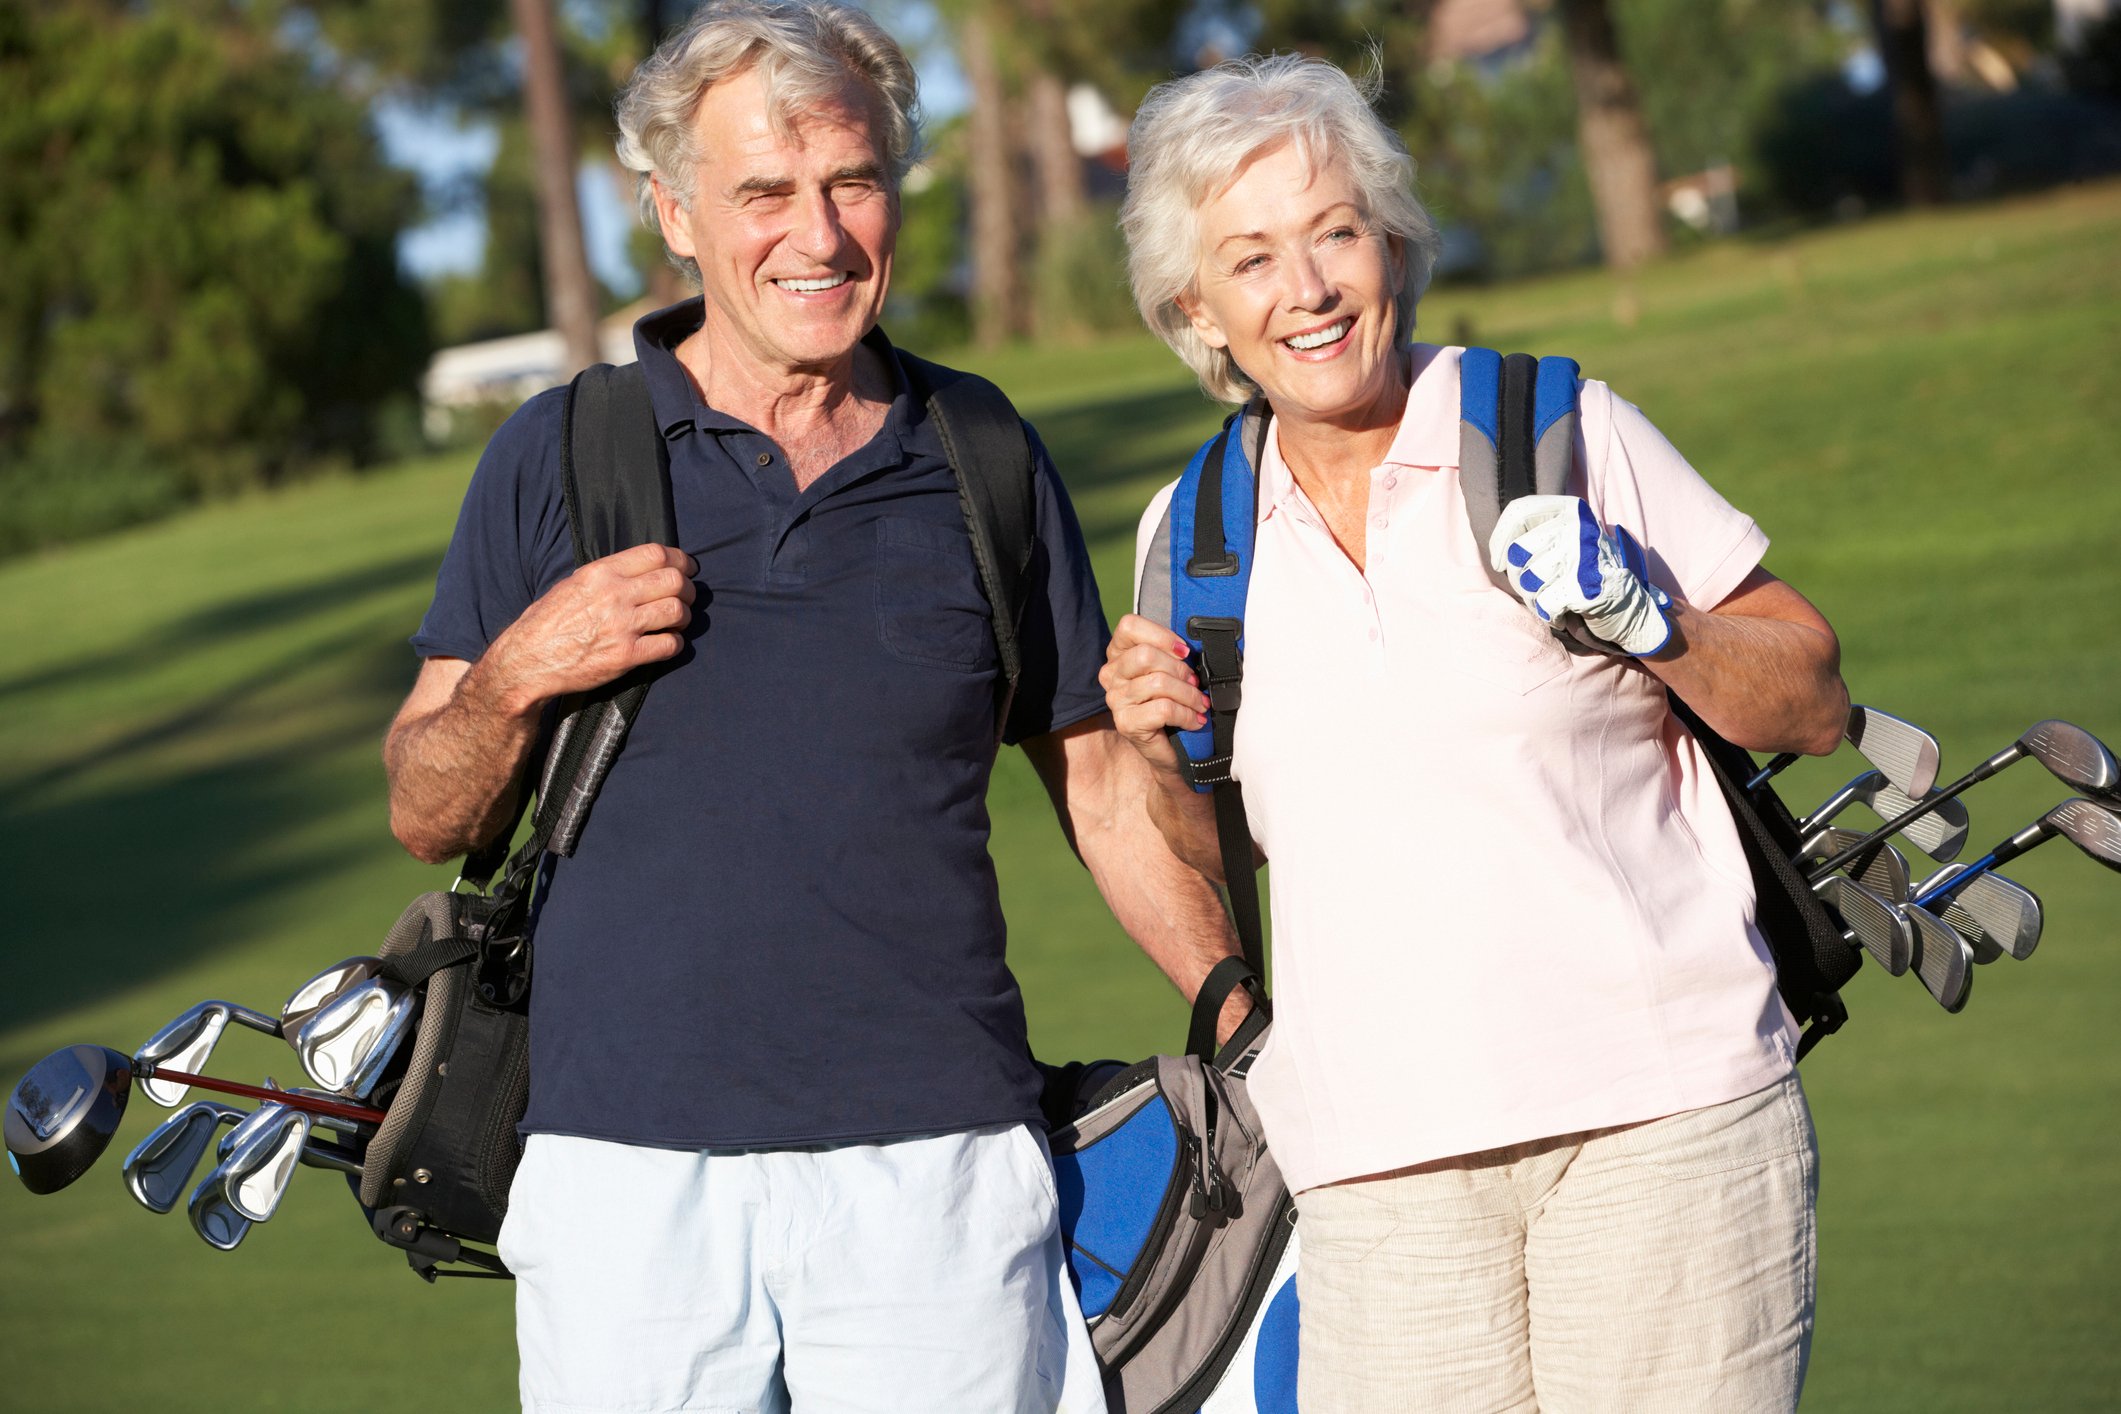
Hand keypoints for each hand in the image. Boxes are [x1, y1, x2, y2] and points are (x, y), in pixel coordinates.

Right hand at [484, 543, 697, 710]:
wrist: (528, 661)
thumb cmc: (547, 622)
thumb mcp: (572, 584)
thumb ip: (607, 575)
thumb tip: (641, 570)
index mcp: (601, 572)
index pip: (657, 554)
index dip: (681, 559)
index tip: (688, 567)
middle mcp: (615, 595)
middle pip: (675, 581)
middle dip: (688, 588)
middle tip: (687, 596)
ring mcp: (622, 626)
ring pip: (677, 611)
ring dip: (684, 616)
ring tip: (677, 621)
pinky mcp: (627, 656)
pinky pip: (670, 645)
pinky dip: (675, 643)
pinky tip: (668, 643)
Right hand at [1099, 614, 1205, 775]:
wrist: (1169, 749)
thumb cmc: (1171, 704)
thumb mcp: (1170, 672)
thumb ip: (1172, 654)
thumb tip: (1191, 647)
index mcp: (1119, 654)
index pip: (1129, 627)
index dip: (1161, 635)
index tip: (1184, 652)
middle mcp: (1111, 675)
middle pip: (1146, 655)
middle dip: (1180, 669)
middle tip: (1195, 684)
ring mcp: (1115, 700)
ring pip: (1158, 683)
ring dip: (1189, 695)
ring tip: (1200, 704)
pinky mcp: (1125, 723)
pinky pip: (1163, 708)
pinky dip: (1187, 714)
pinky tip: (1194, 720)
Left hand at [1487, 495, 1672, 656]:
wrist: (1632, 607)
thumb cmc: (1589, 574)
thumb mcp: (1569, 541)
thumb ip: (1539, 533)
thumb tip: (1497, 546)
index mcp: (1572, 511)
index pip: (1519, 511)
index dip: (1499, 539)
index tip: (1498, 561)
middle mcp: (1578, 528)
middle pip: (1517, 552)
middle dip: (1519, 578)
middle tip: (1537, 587)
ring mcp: (1582, 556)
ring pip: (1527, 581)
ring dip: (1535, 598)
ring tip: (1555, 598)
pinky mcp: (1584, 586)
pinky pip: (1544, 604)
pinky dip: (1551, 615)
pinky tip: (1566, 612)